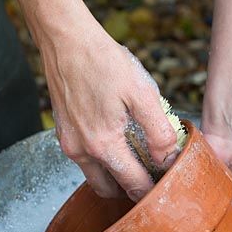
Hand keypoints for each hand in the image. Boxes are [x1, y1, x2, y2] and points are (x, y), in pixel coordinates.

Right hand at [35, 12, 177, 199]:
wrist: (65, 40)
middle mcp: (82, 151)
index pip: (133, 185)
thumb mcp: (142, 93)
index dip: (153, 191)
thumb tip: (168, 158)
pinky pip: (84, 160)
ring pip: (95, 176)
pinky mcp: (63, 134)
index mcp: (103, 144)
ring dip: (114, 176)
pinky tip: (116, 141)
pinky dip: (101, 160)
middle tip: (152, 178)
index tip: (166, 189)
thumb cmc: (103, 61)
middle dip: (131, 190)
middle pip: (110, 189)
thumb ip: (158, 131)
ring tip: (136, 160)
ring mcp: (69, 144)